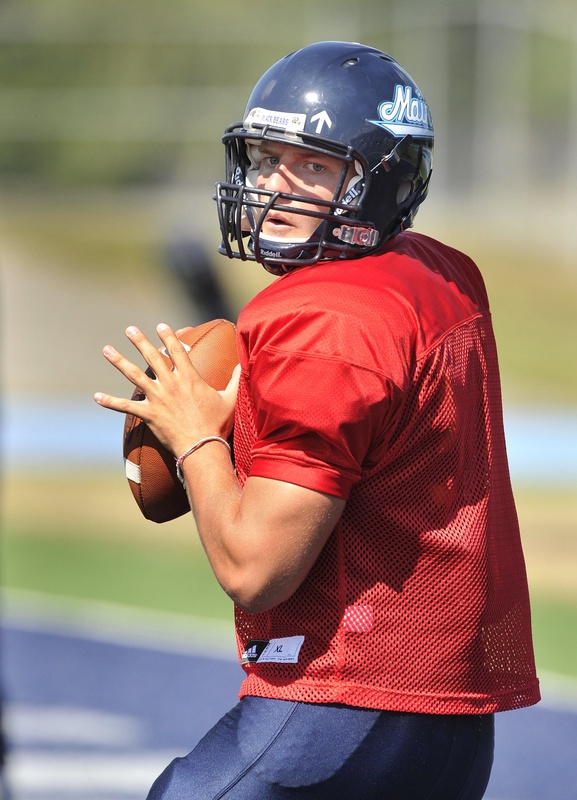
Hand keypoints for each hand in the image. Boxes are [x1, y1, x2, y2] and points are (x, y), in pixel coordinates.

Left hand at [94, 323, 239, 457]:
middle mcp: (171, 384)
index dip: (168, 336)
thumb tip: (245, 364)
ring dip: (119, 362)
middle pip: (152, 357)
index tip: (160, 325)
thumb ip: (237, 380)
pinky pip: (126, 407)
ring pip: (135, 376)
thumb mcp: (231, 399)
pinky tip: (96, 396)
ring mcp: (158, 399)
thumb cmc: (218, 425)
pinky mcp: (148, 414)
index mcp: (190, 378)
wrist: (202, 447)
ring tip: (107, 350)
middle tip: (129, 329)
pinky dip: (110, 401)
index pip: (177, 351)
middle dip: (140, 341)